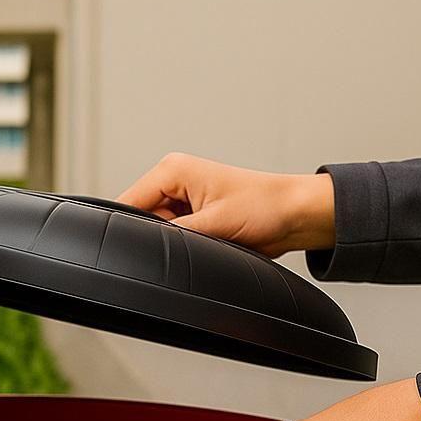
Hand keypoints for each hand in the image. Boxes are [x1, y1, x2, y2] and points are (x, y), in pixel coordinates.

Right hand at [117, 152, 334, 256]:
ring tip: (203, 241)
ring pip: (156, 232)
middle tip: (185, 244)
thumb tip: (147, 248)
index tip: (132, 250)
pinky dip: (183, 246)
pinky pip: (173, 237)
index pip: (127, 202)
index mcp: (172, 170)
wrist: (294, 215)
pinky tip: (204, 245)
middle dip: (154, 239)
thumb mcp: (212, 224)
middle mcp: (173, 181)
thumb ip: (173, 235)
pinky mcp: (192, 216)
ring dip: (173, 244)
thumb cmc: (264, 207)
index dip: (126, 229)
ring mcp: (182, 200)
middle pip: (139, 220)